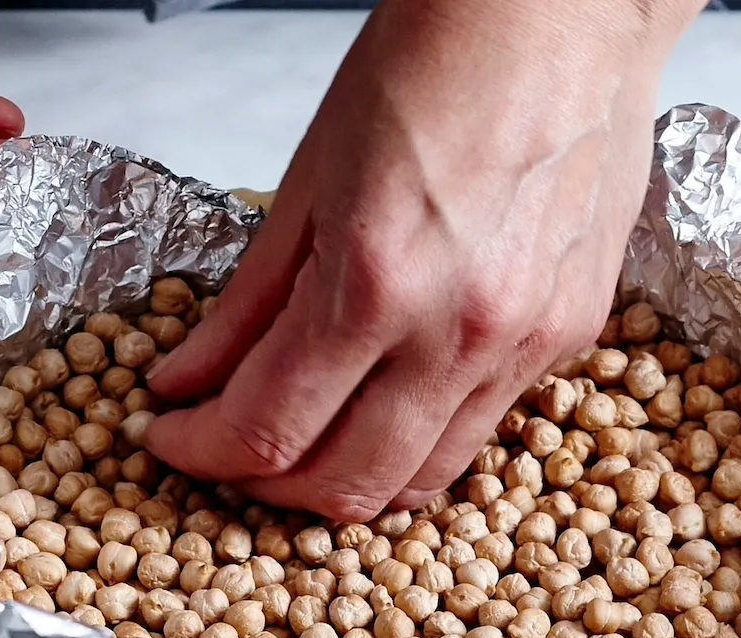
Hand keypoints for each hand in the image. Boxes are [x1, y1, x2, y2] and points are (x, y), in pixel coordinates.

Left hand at [146, 0, 697, 521]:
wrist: (565, 8)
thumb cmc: (438, 57)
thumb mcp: (309, 176)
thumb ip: (248, 300)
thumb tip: (187, 378)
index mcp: (377, 282)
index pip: (267, 430)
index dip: (200, 452)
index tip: (170, 437)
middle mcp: (460, 332)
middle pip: (343, 486)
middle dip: (262, 486)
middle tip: (224, 450)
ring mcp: (525, 343)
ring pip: (420, 480)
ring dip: (344, 482)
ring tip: (298, 439)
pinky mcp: (571, 336)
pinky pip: (481, 427)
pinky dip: (417, 438)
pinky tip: (381, 396)